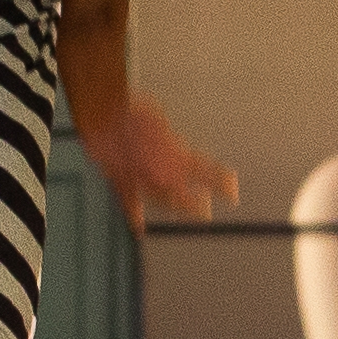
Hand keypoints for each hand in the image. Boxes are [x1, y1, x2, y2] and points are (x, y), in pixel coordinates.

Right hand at [87, 98, 234, 229]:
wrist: (106, 115)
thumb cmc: (134, 110)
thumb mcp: (162, 119)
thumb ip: (168, 136)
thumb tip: (169, 138)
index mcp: (179, 158)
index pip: (208, 174)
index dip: (222, 183)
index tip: (231, 190)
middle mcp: (163, 176)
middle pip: (186, 197)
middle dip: (197, 205)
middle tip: (206, 211)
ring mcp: (142, 182)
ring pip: (162, 203)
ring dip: (174, 208)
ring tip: (182, 215)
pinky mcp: (121, 182)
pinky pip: (129, 204)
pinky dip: (134, 216)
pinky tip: (139, 227)